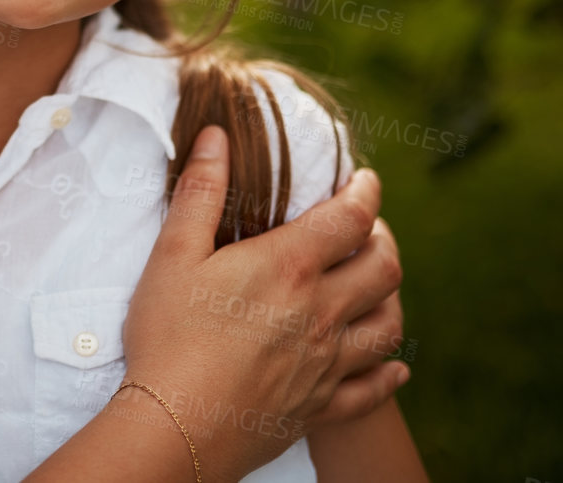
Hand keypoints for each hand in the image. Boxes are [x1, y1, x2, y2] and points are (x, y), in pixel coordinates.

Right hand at [118, 125, 406, 479]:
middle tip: (369, 229)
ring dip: (392, 298)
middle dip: (385, 239)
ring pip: (390, 326)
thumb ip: (201, 193)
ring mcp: (327, 363)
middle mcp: (320, 313)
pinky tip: (394, 367)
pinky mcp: (322, 405)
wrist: (175, 425)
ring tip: (377, 285)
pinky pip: (375, 390)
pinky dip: (391, 374)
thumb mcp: (172, 255)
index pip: (350, 218)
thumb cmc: (167, 337)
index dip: (366, 192)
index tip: (365, 180)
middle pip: (384, 268)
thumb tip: (217, 136)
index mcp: (287, 268)